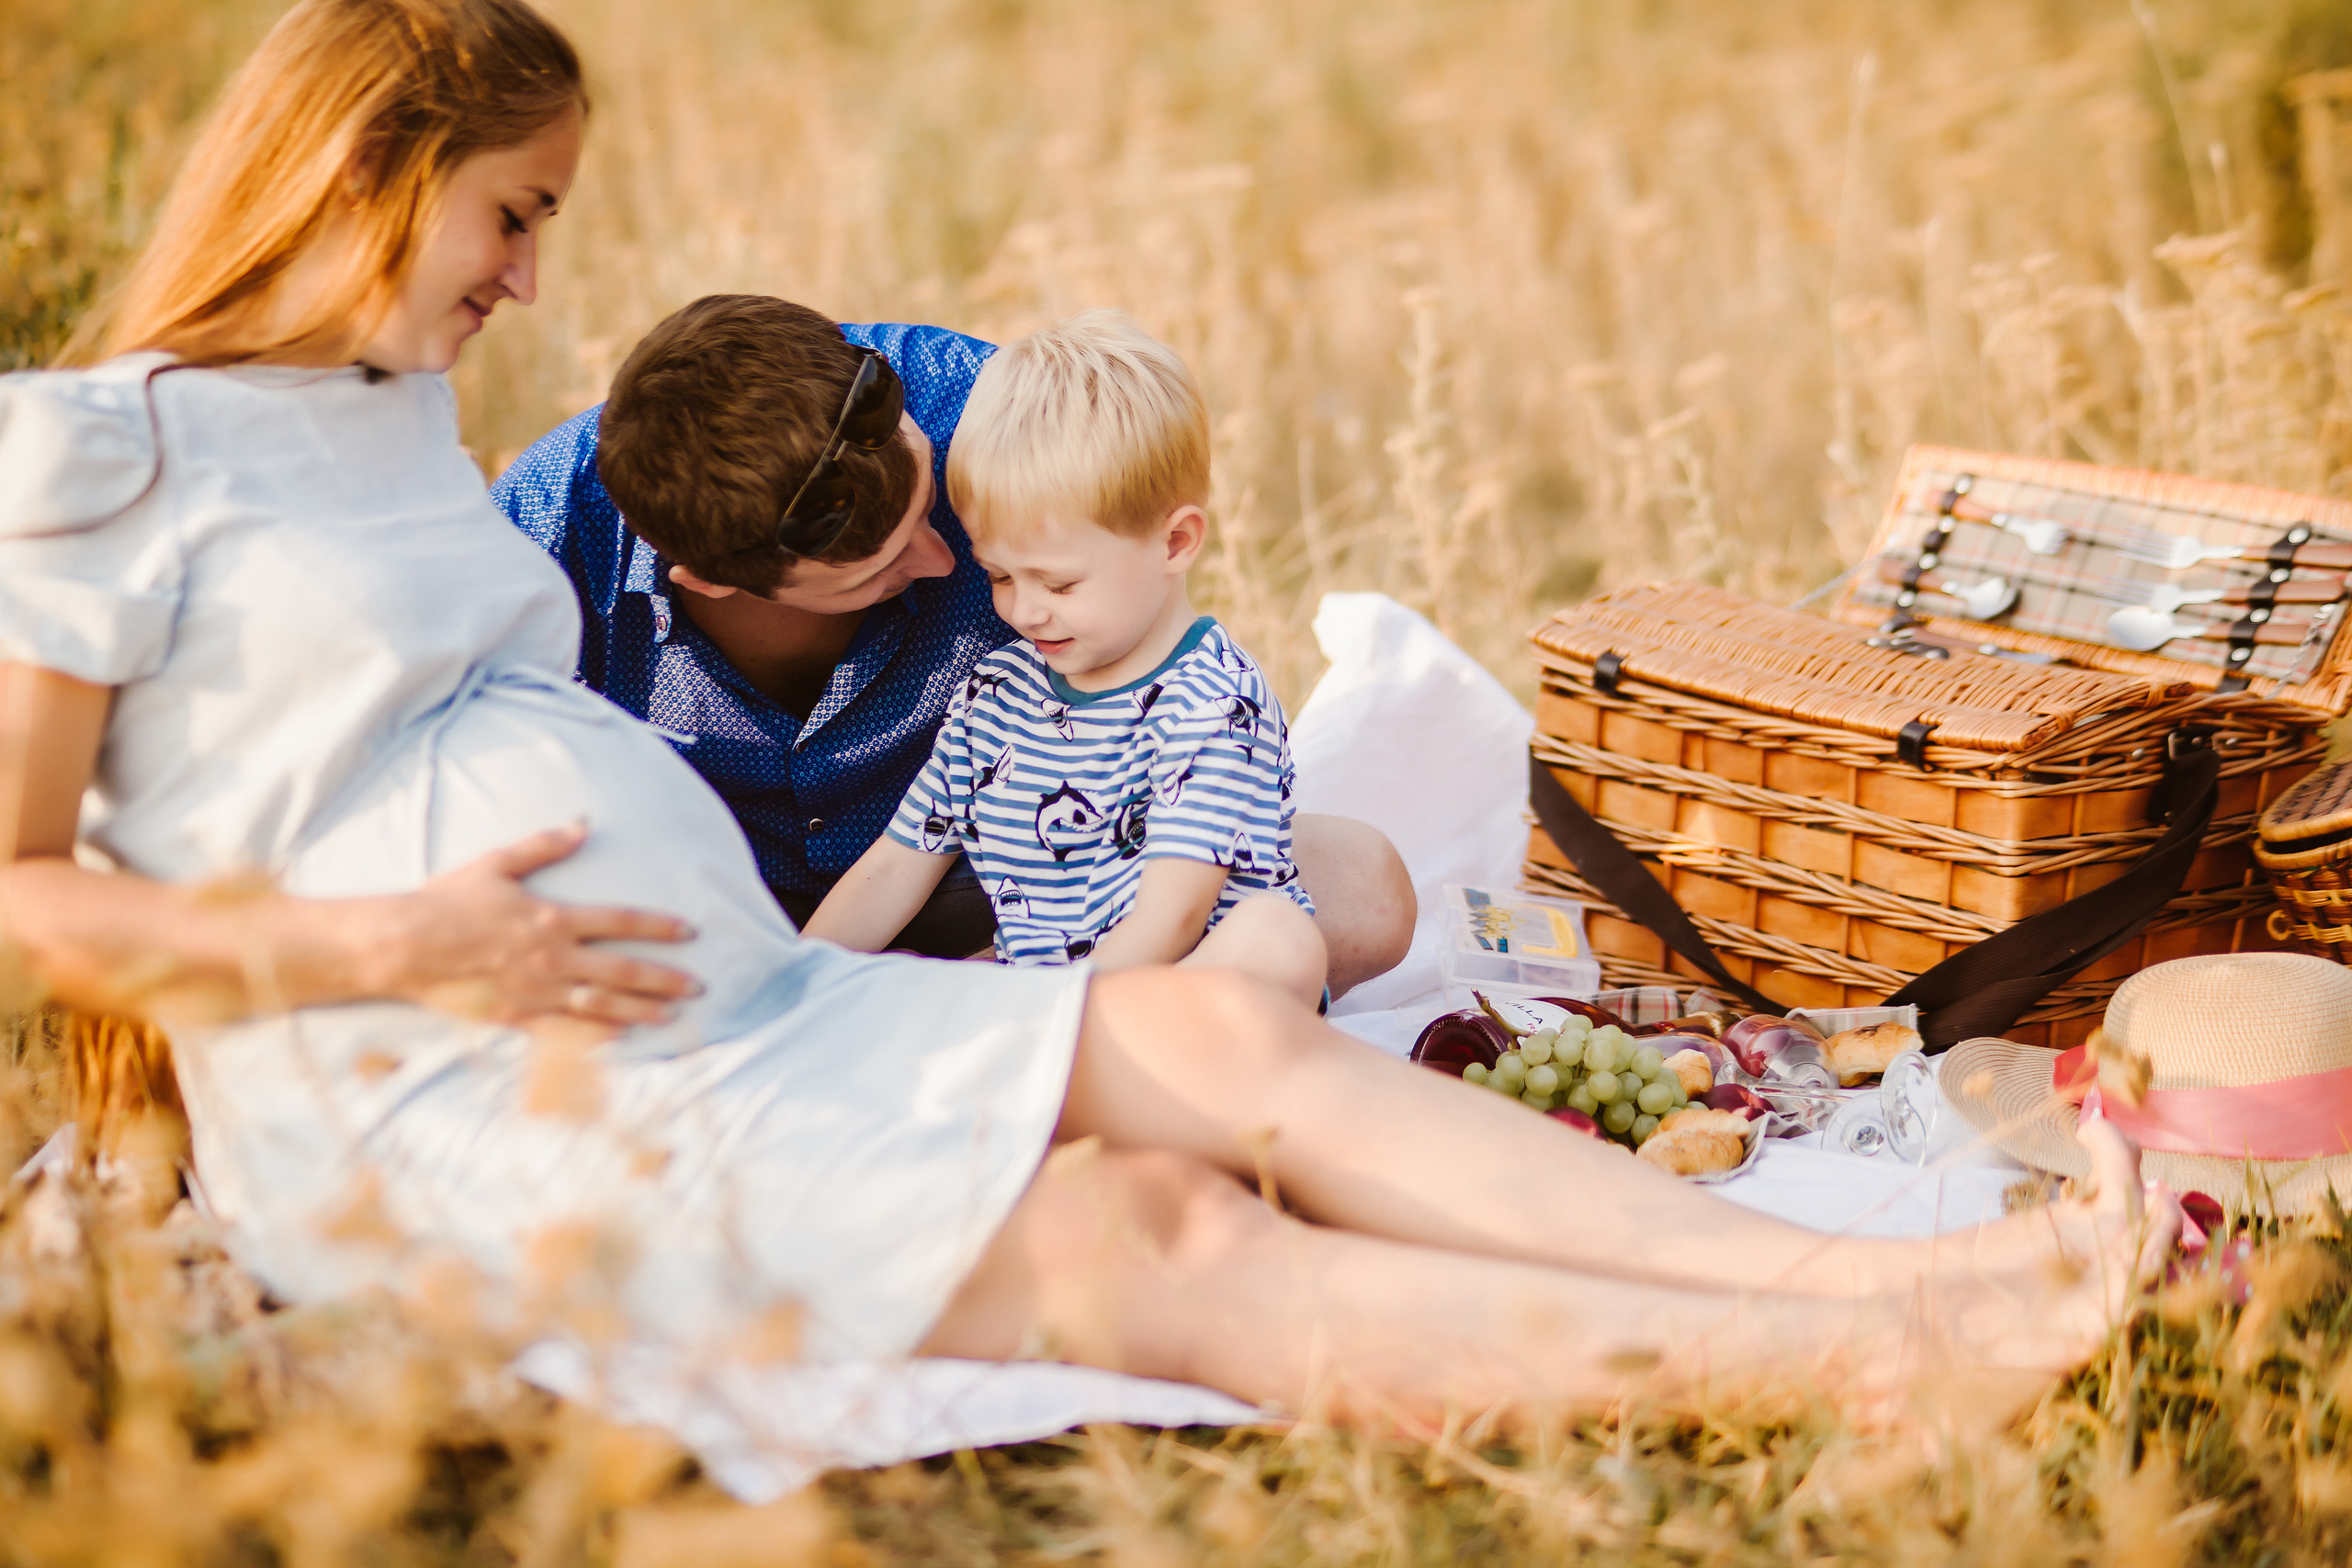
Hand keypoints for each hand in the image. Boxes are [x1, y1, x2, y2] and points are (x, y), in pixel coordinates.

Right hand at [364, 823, 699, 1031]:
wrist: (404, 945)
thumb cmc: (447, 901)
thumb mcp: (496, 864)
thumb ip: (543, 846)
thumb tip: (582, 824)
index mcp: (553, 918)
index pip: (620, 922)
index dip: (658, 927)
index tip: (689, 933)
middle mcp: (553, 958)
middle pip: (622, 971)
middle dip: (665, 979)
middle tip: (699, 987)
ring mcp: (537, 992)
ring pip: (601, 1006)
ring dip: (641, 1011)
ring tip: (672, 1017)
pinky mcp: (517, 1017)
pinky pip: (564, 1032)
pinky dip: (595, 1037)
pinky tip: (621, 1040)